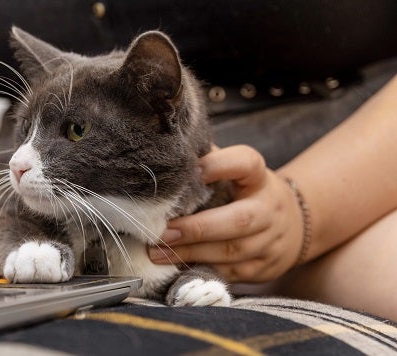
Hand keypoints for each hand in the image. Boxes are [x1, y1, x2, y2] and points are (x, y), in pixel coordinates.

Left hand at [147, 145, 304, 282]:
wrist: (293, 226)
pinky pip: (230, 273)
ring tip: (157, 253)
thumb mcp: (235, 173)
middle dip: (196, 229)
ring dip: (191, 254)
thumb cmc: (246, 193)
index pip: (245, 163)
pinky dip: (201, 269)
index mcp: (259, 177)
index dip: (218, 166)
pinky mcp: (264, 268)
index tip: (191, 170)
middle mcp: (270, 208)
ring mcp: (271, 241)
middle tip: (161, 233)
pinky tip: (177, 267)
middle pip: (239, 219)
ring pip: (232, 251)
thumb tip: (166, 155)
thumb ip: (207, 161)